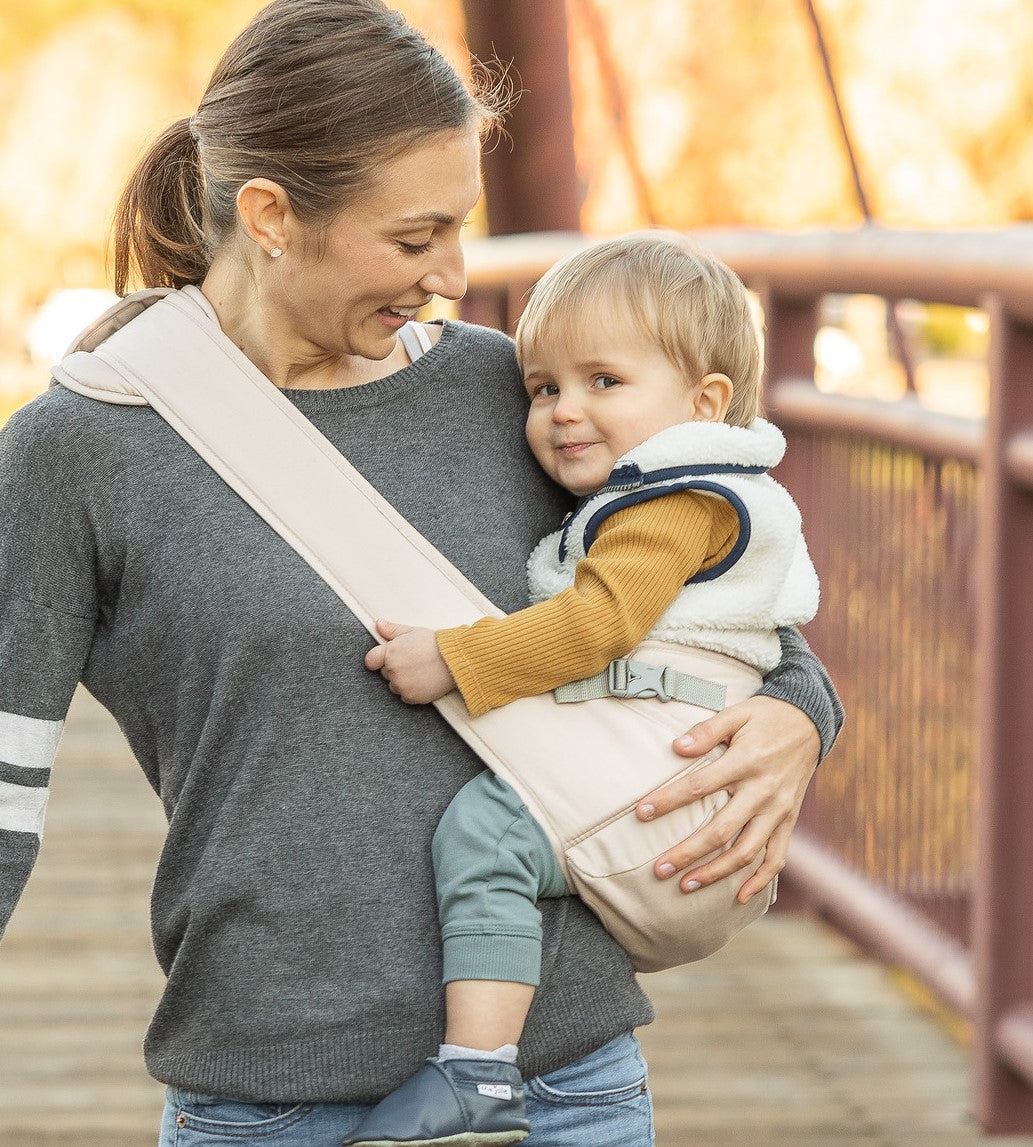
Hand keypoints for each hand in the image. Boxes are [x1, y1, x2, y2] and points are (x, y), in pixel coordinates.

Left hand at [363, 619, 455, 703]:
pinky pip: (405, 696)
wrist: (455, 660)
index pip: (371, 660)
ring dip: (402, 681)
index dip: (377, 659)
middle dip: (395, 668)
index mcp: (390, 652)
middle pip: (385, 673)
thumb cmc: (435, 644)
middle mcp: (393, 670)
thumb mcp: (412, 631)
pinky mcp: (411, 697)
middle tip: (412, 662)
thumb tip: (378, 623)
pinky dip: (412, 691)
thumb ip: (392, 630)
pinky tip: (423, 681)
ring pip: (394, 686)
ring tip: (419, 671)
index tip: (385, 659)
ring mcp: (401, 685)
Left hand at [635, 696, 819, 902]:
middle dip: (688, 853)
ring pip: (746, 851)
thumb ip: (707, 730)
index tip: (640, 813)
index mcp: (746, 761)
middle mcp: (763, 791)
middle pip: (721, 830)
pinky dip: (760, 880)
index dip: (668, 801)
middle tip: (658, 869)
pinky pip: (777, 857)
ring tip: (686, 886)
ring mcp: (779, 810)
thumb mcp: (737, 713)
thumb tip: (675, 747)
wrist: (811, 722)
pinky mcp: (789, 821)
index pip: (699, 786)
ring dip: (716, 872)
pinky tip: (739, 897)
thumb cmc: (766, 717)